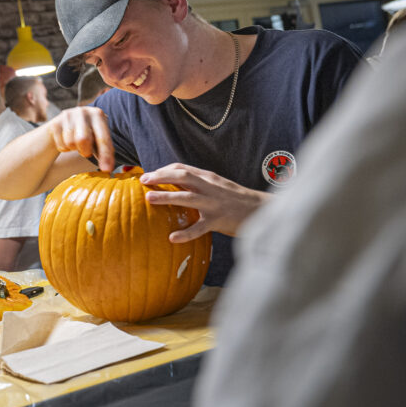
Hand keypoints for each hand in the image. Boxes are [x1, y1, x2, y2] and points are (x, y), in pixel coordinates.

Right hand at [45, 106, 115, 172]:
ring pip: (71, 143)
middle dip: (85, 151)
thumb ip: (104, 151)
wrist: (63, 124)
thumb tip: (107, 169)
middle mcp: (83, 111)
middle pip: (83, 139)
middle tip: (86, 151)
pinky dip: (65, 148)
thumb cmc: (86, 133)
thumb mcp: (97, 138)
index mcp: (98, 114)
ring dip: (74, 149)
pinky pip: (61, 144)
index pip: (103, 138)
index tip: (107, 170)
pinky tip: (66, 140)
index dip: (105, 155)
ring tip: (76, 143)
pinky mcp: (55, 123)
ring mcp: (67, 115)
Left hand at [140, 163, 270, 242]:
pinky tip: (172, 238)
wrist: (262, 211)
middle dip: (161, 176)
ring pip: (188, 198)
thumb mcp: (218, 186)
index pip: (183, 168)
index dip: (164, 170)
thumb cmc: (237, 200)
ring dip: (167, 197)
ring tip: (149, 198)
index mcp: (209, 178)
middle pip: (183, 177)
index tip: (149, 174)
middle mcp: (210, 188)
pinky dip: (185, 233)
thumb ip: (200, 184)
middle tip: (143, 180)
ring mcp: (215, 204)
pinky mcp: (219, 220)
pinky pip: (200, 228)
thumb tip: (177, 185)